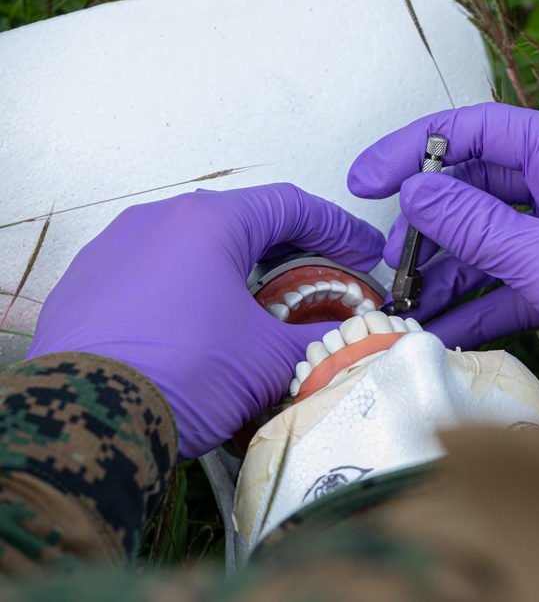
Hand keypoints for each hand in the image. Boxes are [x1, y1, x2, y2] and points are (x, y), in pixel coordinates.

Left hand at [27, 184, 383, 458]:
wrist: (87, 420)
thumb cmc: (176, 376)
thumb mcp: (269, 360)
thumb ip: (320, 341)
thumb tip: (346, 340)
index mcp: (209, 222)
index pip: (293, 207)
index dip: (339, 229)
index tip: (362, 252)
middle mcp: (158, 222)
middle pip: (244, 224)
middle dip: (291, 254)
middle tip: (322, 283)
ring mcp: (116, 250)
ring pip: (196, 249)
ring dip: (238, 273)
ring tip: (262, 312)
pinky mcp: (88, 286)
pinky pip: (154, 276)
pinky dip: (191, 293)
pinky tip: (202, 330)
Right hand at [349, 103, 538, 381]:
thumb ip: (477, 226)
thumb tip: (416, 193)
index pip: (483, 130)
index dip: (418, 147)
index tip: (369, 176)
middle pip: (481, 187)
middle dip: (430, 222)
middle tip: (387, 254)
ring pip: (490, 237)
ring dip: (447, 268)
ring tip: (405, 298)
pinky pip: (510, 279)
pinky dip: (477, 302)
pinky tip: (440, 325)